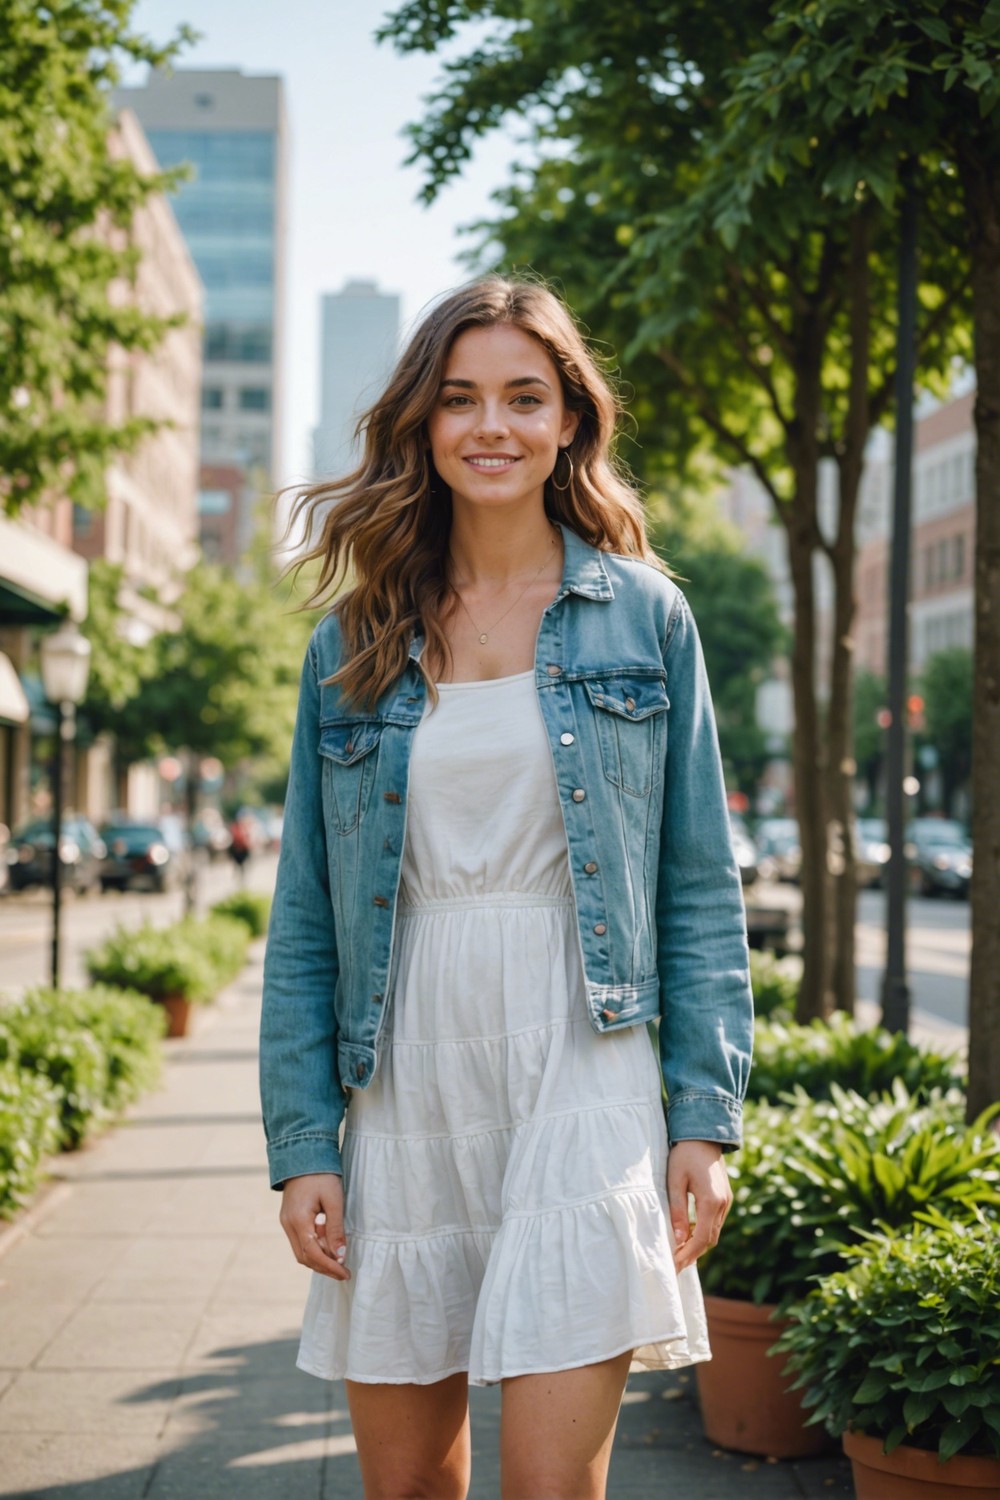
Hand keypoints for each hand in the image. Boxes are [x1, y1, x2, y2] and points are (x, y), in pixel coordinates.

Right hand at [279, 1172, 349, 1280]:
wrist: (303, 1153)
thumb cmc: (322, 1174)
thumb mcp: (334, 1200)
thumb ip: (336, 1229)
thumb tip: (340, 1256)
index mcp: (298, 1220)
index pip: (313, 1255)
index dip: (330, 1267)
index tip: (345, 1273)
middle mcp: (288, 1224)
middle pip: (304, 1257)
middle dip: (324, 1267)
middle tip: (344, 1271)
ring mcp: (286, 1221)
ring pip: (301, 1251)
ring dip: (319, 1258)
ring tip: (339, 1257)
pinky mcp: (289, 1218)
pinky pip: (300, 1240)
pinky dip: (314, 1246)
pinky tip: (328, 1241)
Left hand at [666, 1140, 732, 1272]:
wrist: (704, 1134)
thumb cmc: (685, 1154)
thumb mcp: (675, 1181)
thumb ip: (678, 1211)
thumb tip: (679, 1239)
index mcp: (711, 1201)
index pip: (702, 1239)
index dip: (688, 1255)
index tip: (674, 1265)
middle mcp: (723, 1204)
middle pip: (710, 1240)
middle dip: (693, 1254)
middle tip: (674, 1263)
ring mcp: (726, 1201)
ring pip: (714, 1232)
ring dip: (698, 1244)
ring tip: (679, 1252)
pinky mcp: (725, 1197)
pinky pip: (716, 1222)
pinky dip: (704, 1232)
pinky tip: (689, 1234)